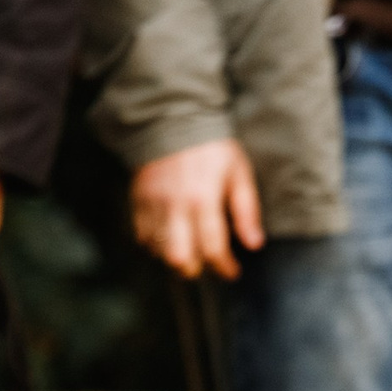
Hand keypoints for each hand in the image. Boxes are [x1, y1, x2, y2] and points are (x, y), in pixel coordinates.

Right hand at [130, 138, 264, 279]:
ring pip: (158, 251)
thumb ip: (246, 211)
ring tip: (191, 254)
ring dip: (175, 260)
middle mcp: (175, 206)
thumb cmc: (212, 148)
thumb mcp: (239, 174)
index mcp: (203, 199)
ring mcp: (152, 204)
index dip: (224, 267)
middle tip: (208, 265)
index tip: (233, 272)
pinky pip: (141, 236)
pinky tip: (170, 241)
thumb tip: (254, 244)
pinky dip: (155, 247)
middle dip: (196, 269)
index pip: (212, 248)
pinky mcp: (137, 200)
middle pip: (179, 258)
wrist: (172, 119)